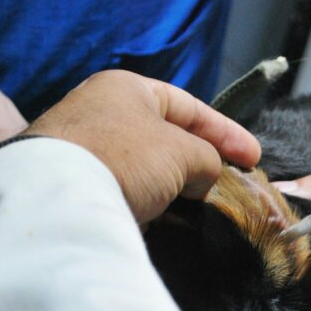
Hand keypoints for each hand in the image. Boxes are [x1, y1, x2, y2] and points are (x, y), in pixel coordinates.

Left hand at [23, 70, 260, 222]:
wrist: (56, 198)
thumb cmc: (125, 158)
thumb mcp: (183, 152)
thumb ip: (207, 159)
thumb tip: (202, 178)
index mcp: (128, 89)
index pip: (190, 107)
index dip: (227, 132)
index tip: (254, 159)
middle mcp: (103, 113)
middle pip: (169, 139)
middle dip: (202, 163)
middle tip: (230, 185)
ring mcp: (87, 150)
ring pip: (149, 169)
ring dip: (177, 188)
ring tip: (203, 208)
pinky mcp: (78, 185)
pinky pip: (127, 191)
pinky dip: (150, 204)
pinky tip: (166, 221)